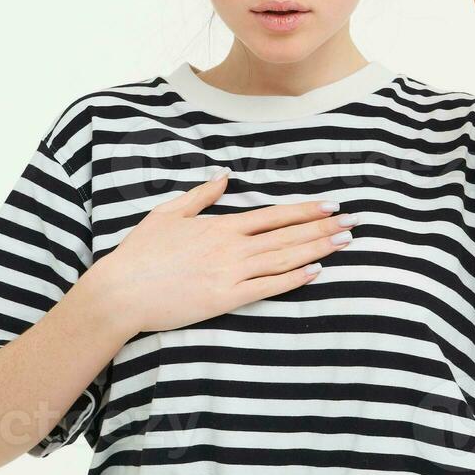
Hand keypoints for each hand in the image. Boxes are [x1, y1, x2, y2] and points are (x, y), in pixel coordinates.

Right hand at [76, 169, 356, 334]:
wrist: (121, 291)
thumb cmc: (140, 253)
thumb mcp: (167, 213)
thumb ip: (201, 194)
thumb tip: (224, 175)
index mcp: (220, 225)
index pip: (273, 215)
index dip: (305, 209)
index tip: (331, 204)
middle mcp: (231, 247)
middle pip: (287, 235)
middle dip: (323, 228)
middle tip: (353, 222)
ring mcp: (230, 273)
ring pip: (284, 259)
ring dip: (317, 249)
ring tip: (344, 242)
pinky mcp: (225, 299)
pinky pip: (268, 287)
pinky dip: (294, 279)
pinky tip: (316, 272)